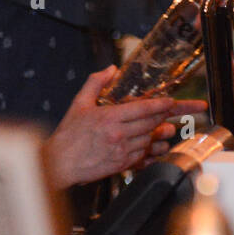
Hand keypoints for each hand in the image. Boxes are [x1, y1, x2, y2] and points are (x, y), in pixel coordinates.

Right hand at [44, 67, 206, 188]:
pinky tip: (155, 147)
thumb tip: (112, 69)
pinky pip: (143, 156)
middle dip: (164, 116)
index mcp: (109, 118)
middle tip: (174, 111)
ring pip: (149, 140)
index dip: (160, 105)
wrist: (59, 163)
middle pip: (150, 124)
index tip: (171, 101)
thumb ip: (95, 83)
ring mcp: (121, 151)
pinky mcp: (121, 165)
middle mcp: (118, 134)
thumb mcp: (79, 103)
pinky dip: (151, 151)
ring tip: (168, 129)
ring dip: (160, 134)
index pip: (143, 109)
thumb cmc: (68, 135)